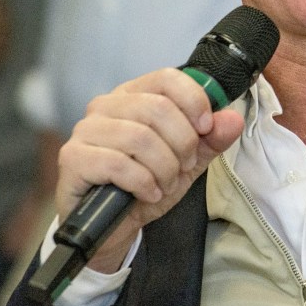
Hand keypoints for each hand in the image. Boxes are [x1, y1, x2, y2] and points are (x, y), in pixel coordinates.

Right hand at [55, 68, 244, 272]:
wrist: (112, 227)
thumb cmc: (145, 187)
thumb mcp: (186, 163)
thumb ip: (211, 140)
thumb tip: (232, 119)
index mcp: (133, 96)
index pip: (167, 78)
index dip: (193, 101)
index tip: (206, 129)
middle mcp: (106, 106)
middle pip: (158, 108)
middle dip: (182, 144)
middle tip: (184, 167)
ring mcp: (86, 130)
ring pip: (140, 138)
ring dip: (164, 169)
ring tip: (165, 185)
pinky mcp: (73, 158)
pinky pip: (118, 164)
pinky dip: (143, 183)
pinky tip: (148, 194)